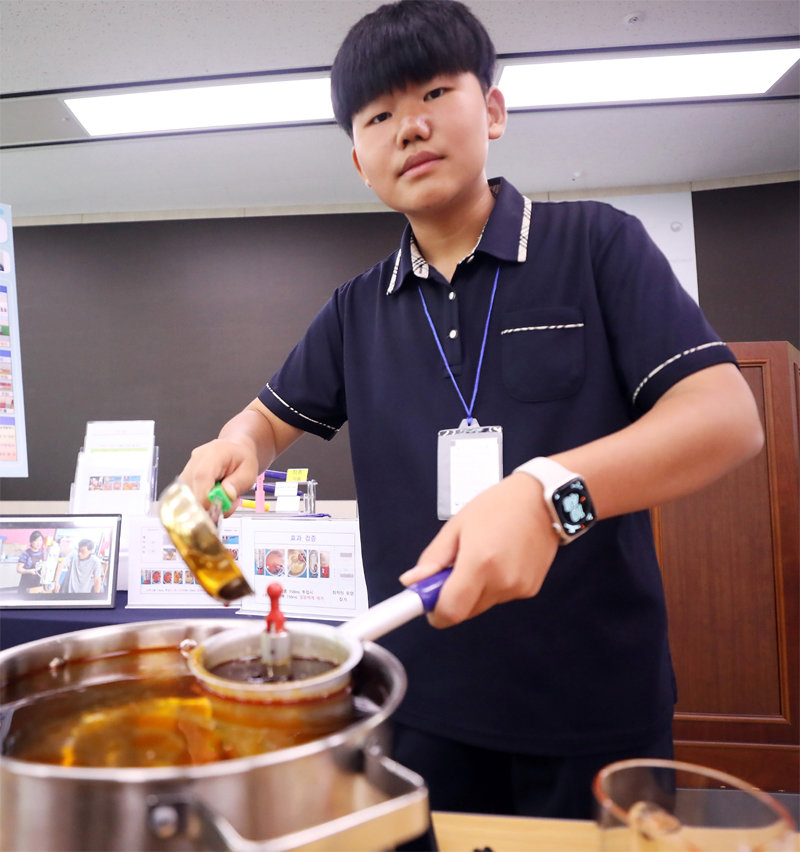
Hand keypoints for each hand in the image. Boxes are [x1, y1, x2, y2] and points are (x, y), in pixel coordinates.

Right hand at [179, 438, 260, 514]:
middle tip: (226, 504)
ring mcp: (188, 469)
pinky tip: (214, 497)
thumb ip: (238, 484)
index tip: (214, 511)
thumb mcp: (249, 472)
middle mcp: (197, 459)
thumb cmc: (241, 459)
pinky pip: (188, 497)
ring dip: (205, 504)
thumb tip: (225, 495)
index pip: (202, 476)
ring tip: (223, 497)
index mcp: (214, 453)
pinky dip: (202, 503)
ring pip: (188, 496)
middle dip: (207, 505)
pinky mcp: (185, 479)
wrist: (235, 450)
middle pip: (191, 489)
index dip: (205, 497)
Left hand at [400, 473, 559, 627]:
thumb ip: (433, 558)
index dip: (434, 611)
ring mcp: (518, 587)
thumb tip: (413, 581)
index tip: (426, 601)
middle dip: (452, 596)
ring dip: (473, 590)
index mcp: (480, 562)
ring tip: (481, 557)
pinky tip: (499, 560)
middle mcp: (501, 581)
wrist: (542, 499)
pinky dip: (492, 585)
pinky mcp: (530, 589)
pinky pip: (500, 597)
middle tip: (452, 568)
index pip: (450, 611)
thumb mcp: (457, 525)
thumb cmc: (500, 505)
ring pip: (481, 605)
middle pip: (464, 611)